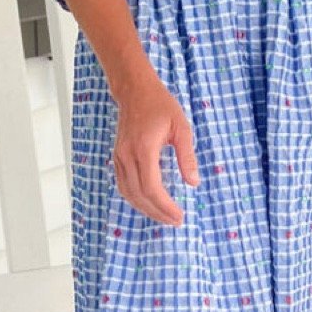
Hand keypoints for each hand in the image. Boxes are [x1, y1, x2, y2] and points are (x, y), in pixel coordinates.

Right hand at [109, 73, 199, 225]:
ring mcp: (119, 157)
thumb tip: (194, 182)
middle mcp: (127, 156)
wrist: (135, 91)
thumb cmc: (160, 105)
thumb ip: (187, 156)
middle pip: (139, 195)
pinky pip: (123, 185)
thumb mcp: (182, 127)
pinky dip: (135, 199)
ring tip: (164, 217)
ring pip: (128, 194)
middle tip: (175, 221)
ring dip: (145, 209)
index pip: (152, 187)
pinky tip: (148, 204)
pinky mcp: (117, 157)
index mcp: (144, 148)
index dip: (165, 206)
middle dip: (157, 213)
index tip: (179, 215)